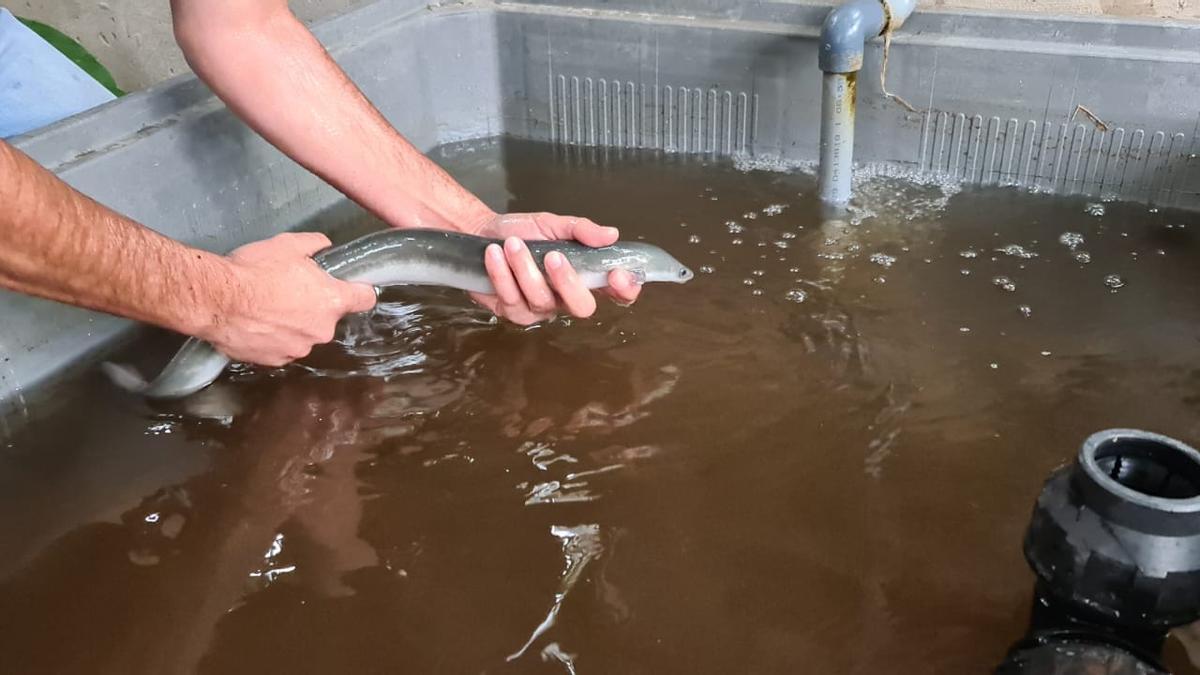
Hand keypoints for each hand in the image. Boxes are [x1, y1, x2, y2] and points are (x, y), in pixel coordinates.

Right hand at [202, 232, 376, 365]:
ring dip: (291, 324)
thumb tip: (324, 246)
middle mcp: (322, 329)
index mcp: (332, 301)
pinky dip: (272, 338)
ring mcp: (299, 348)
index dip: (358, 291)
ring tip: (266, 308)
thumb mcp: (287, 244)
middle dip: (312, 306)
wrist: (216, 299)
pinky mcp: (275, 361)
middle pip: (328, 317)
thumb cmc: (254, 270)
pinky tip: (255, 324)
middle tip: (288, 291)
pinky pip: (282, 348)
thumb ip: (314, 245)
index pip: (365, 299)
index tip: (350, 287)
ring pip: (303, 334)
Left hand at [464, 212, 641, 324]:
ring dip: (525, 268)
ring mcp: (540, 309)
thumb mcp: (554, 224)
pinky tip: (495, 254)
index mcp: (585, 276)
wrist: (483, 233)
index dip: (624, 289)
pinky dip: (502, 274)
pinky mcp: (513, 313)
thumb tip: (612, 234)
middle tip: (553, 255)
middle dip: (568, 282)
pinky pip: (513, 300)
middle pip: (582, 307)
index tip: (617, 273)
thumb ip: (581, 230)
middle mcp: (566, 298)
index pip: (616, 292)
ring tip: (512, 244)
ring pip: (541, 300)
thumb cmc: (525, 232)